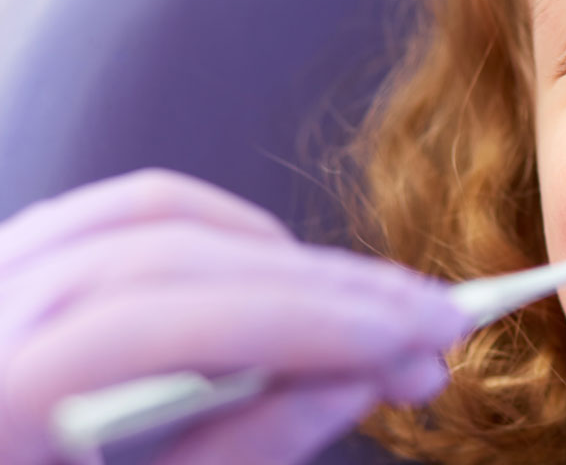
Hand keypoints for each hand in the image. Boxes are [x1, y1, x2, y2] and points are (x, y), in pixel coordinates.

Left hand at [0, 169, 470, 464]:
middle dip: (323, 291)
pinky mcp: (20, 266)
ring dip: (291, 261)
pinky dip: (228, 238)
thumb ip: (240, 451)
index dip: (294, 326)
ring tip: (382, 312)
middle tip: (434, 324)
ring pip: (159, 222)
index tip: (406, 341)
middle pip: (168, 261)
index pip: (149, 326)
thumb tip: (357, 380)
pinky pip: (130, 214)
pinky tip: (297, 278)